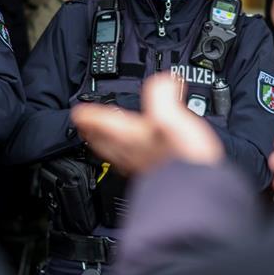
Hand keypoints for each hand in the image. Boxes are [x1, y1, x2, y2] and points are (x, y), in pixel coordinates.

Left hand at [71, 73, 223, 175]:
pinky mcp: (155, 178)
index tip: (79, 111)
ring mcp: (141, 167)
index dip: (88, 114)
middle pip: (102, 141)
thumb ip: (162, 95)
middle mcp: (130, 152)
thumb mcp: (171, 116)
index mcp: (129, 135)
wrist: (194, 193)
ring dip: (106, 145)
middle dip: (92, 132)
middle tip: (84, 127)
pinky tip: (137, 157)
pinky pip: (133, 164)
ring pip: (115, 154)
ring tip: (103, 140)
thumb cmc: (181, 158)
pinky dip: (128, 157)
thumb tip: (164, 81)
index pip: (100, 121)